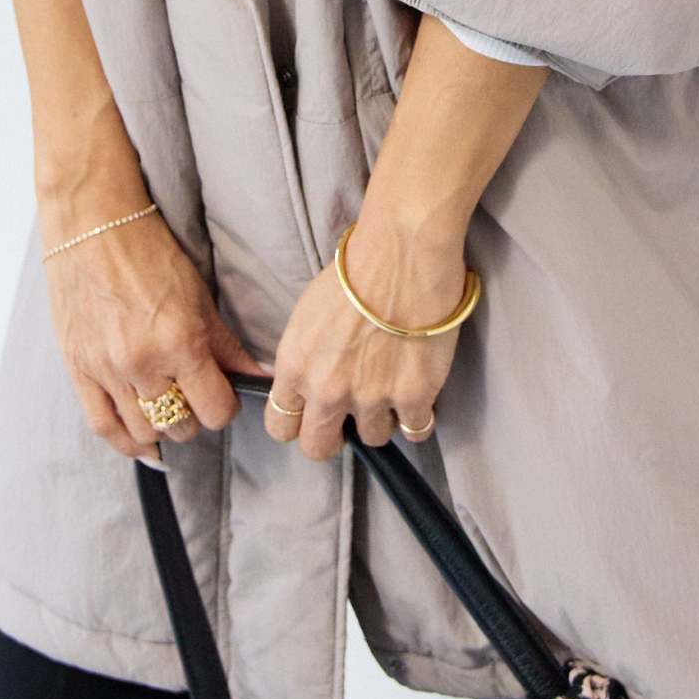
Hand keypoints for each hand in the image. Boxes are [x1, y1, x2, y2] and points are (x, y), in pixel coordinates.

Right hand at [41, 136, 274, 462]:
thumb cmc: (148, 250)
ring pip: (146, 430)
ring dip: (163, 425)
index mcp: (180, 341)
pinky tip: (142, 444)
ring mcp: (107, 370)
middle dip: (195, 414)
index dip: (225, 405)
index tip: (224, 392)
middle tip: (195, 393)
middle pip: (182, 424)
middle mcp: (143, 363)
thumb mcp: (199, 294)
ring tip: (170, 406)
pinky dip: (126, 442)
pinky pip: (103, 426)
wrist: (91, 225)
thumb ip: (226, 345)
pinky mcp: (79, 370)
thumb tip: (258, 376)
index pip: (216, 409)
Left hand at [263, 216, 469, 462]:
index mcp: (295, 367)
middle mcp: (327, 391)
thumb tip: (309, 384)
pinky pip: (415, 430)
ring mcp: (371, 398)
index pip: (279, 427)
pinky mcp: (414, 396)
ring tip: (392, 386)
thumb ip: (304, 359)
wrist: (401, 251)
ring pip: (373, 438)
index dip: (298, 423)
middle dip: (333, 436)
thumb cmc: (354, 269)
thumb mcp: (307, 315)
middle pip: (318, 448)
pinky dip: (419, 416)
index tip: (312, 414)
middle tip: (351, 414)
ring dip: (382, 418)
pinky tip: (419, 391)